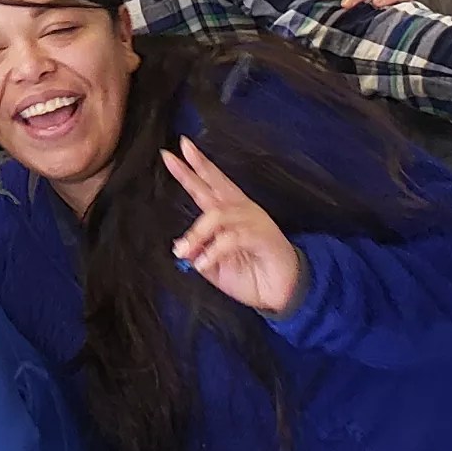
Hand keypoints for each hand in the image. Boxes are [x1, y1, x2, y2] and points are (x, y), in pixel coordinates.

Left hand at [164, 137, 304, 316]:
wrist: (281, 295)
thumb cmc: (252, 277)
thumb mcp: (215, 267)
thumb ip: (198, 254)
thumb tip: (180, 247)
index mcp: (229, 214)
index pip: (207, 186)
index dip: (191, 170)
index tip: (171, 155)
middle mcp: (241, 211)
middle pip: (216, 183)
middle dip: (195, 167)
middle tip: (171, 156)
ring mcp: (253, 220)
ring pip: (217, 214)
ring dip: (197, 233)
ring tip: (184, 251)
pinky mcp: (263, 235)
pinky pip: (232, 237)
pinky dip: (214, 250)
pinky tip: (204, 262)